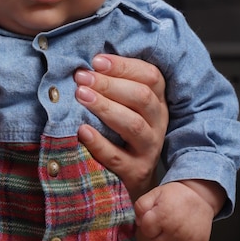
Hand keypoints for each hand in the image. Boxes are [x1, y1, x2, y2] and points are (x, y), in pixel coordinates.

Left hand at [75, 54, 167, 200]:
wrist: (134, 180)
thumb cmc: (121, 131)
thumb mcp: (126, 105)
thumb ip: (113, 84)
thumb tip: (85, 63)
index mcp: (157, 100)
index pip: (150, 76)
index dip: (123, 66)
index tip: (96, 60)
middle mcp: (158, 122)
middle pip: (141, 97)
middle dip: (109, 84)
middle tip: (82, 77)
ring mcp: (149, 148)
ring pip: (133, 124)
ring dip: (105, 107)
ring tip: (81, 95)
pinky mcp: (136, 172)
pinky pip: (117, 156)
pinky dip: (98, 142)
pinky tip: (81, 130)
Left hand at [134, 180, 221, 240]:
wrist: (199, 194)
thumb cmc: (177, 195)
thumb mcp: (155, 193)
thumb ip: (141, 206)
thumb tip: (139, 222)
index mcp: (163, 215)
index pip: (146, 230)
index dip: (147, 225)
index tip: (152, 221)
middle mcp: (176, 229)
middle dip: (157, 236)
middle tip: (162, 226)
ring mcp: (188, 239)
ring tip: (171, 235)